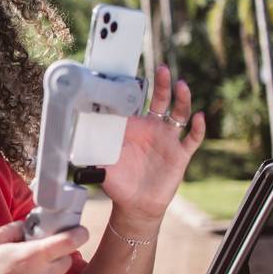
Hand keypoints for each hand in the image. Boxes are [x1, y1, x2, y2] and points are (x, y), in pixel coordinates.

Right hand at [0, 221, 88, 273]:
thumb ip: (15, 228)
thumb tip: (30, 224)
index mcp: (32, 255)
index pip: (69, 241)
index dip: (78, 234)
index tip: (79, 231)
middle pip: (66, 259)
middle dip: (57, 254)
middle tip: (38, 254)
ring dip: (48, 271)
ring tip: (25, 273)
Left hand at [102, 64, 205, 222]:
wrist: (135, 205)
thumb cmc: (117, 182)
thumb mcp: (101, 164)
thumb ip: (92, 150)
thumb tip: (74, 141)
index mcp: (133, 128)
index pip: (136, 103)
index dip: (137, 88)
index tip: (135, 73)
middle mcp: (152, 129)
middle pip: (161, 101)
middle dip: (163, 84)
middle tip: (163, 68)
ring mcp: (168, 140)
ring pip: (179, 114)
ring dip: (182, 99)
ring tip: (181, 86)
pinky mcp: (180, 154)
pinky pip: (192, 139)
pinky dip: (197, 128)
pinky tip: (199, 117)